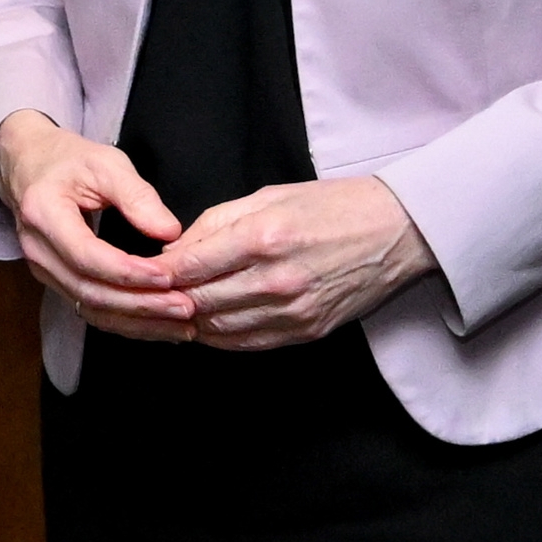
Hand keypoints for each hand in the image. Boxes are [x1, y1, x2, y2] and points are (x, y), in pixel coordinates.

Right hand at [0, 110, 197, 340]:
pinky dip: (126, 321)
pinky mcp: (56, 281)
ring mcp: (43, 271)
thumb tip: (171, 232)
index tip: (168, 277)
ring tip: (180, 323)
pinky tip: (159, 323)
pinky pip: (91, 309)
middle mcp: (38, 251)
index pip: (87, 255)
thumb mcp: (104, 162)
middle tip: (184, 307)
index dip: (128, 272)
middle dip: (140, 304)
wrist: (28, 166)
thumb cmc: (68, 160)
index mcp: (44, 214)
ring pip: (91, 309)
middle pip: (89, 292)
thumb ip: (137, 196)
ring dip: (137, 321)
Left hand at [160, 175, 435, 349]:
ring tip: (175, 312)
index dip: (160, 272)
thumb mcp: (271, 197)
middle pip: (198, 301)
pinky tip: (209, 327)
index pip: (190, 266)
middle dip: (169, 300)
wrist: (397, 231)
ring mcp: (292, 311)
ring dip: (191, 323)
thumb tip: (177, 249)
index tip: (144, 271)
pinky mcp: (305, 331)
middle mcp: (275, 279)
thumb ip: (218, 222)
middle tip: (149, 295)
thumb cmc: (333, 206)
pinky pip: (248, 344)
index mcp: (264, 237)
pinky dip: (221, 338)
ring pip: (219, 329)